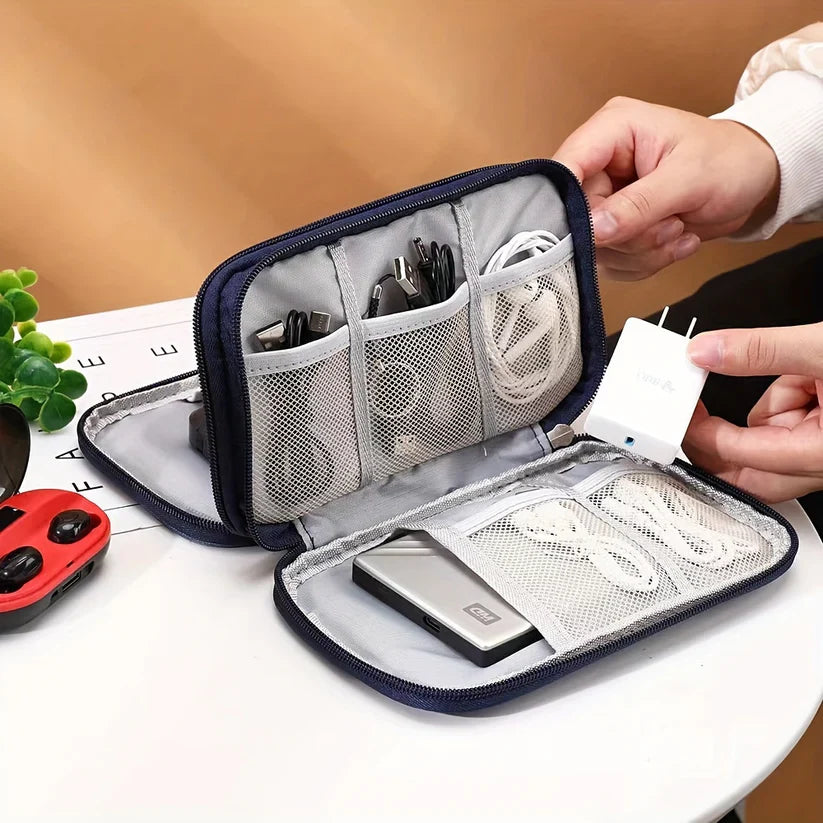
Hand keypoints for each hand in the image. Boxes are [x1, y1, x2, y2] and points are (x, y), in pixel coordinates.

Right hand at [553, 97, 778, 279]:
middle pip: (580, 218)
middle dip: (626, 235)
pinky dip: (646, 260)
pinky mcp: (616, 228)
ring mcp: (607, 199)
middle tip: (668, 226)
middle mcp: (602, 165)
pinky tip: (675, 240)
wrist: (755, 179)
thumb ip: (638, 205)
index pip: (565, 167)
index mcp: (612, 131)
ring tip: (677, 229)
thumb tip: (594, 230)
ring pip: (597, 246)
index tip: (594, 232)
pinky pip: (613, 261)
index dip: (569, 205)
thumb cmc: (730, 160)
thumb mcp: (689, 178)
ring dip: (641, 250)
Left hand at [684, 323, 822, 501]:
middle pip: (750, 477)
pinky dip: (786, 401)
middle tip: (689, 417)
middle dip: (716, 447)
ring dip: (764, 413)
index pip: (744, 455)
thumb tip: (706, 351)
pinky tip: (809, 380)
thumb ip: (762, 350)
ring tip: (798, 380)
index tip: (677, 412)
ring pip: (769, 447)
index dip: (702, 434)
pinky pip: (790, 425)